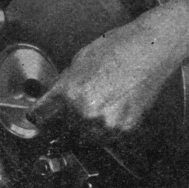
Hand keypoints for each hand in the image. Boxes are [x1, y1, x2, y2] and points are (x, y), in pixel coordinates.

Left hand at [28, 18, 182, 137]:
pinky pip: (107, 137)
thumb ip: (65, 83)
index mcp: (69, 92)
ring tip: (92, 110)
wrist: (150, 51)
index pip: (41, 116)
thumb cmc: (118, 48)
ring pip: (84, 139)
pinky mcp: (125, 128)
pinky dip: (104, 129)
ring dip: (83, 130)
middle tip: (69, 112)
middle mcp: (86, 112)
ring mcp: (107, 122)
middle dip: (62, 123)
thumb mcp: (79, 60)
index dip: (38, 116)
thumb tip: (55, 96)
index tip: (39, 117)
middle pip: (62, 131)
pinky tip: (109, 110)